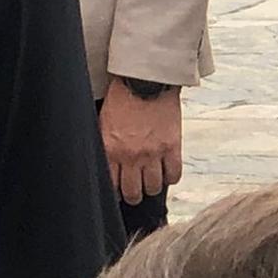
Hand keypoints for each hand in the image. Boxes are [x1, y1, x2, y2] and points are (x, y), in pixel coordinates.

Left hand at [99, 78, 181, 203]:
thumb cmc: (121, 99)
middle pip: (133, 192)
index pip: (111, 184)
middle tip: (134, 195)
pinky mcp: (172, 147)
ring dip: (151, 188)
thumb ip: (105, 146)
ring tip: (150, 184)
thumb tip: (105, 164)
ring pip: (153, 187)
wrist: (145, 81)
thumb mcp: (103, 123)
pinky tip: (166, 175)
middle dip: (133, 196)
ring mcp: (153, 153)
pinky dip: (170, 179)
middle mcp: (131, 155)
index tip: (116, 195)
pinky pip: (174, 174)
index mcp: (110, 149)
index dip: (114, 194)